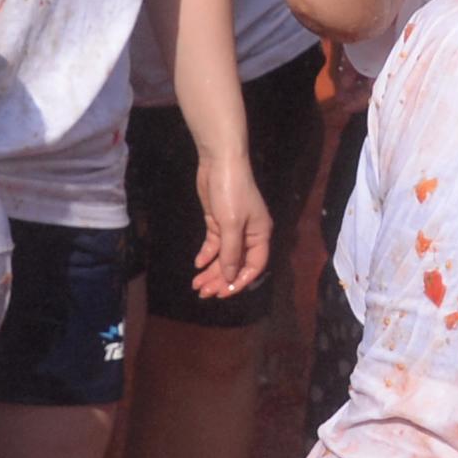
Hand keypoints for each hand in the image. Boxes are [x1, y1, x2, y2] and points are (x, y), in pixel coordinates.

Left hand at [193, 151, 273, 298]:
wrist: (220, 163)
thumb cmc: (232, 193)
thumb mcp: (231, 225)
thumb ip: (230, 253)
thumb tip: (231, 278)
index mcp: (260, 235)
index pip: (254, 265)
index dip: (240, 281)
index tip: (223, 293)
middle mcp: (249, 234)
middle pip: (236, 263)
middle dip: (220, 279)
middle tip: (203, 293)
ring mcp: (233, 228)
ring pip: (223, 256)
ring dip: (211, 270)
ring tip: (196, 284)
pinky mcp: (219, 221)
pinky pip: (214, 245)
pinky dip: (207, 255)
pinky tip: (198, 264)